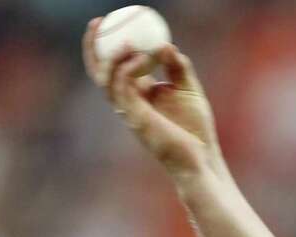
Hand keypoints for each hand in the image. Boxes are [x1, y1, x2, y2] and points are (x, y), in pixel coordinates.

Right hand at [81, 19, 221, 180]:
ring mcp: (129, 112)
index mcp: (138, 96)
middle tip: (98, 22)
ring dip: (115, 56)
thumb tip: (166, 44)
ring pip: (108, 79)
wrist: (202, 157)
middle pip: (99, 73)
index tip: (110, 21)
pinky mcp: (136, 117)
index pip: (114, 69)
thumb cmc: (197, 130)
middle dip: (93, 47)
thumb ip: (178, 66)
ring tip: (128, 40)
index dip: (107, 46)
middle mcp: (128, 104)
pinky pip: (125, 86)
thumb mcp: (189, 89)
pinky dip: (131, 68)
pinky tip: (145, 56)